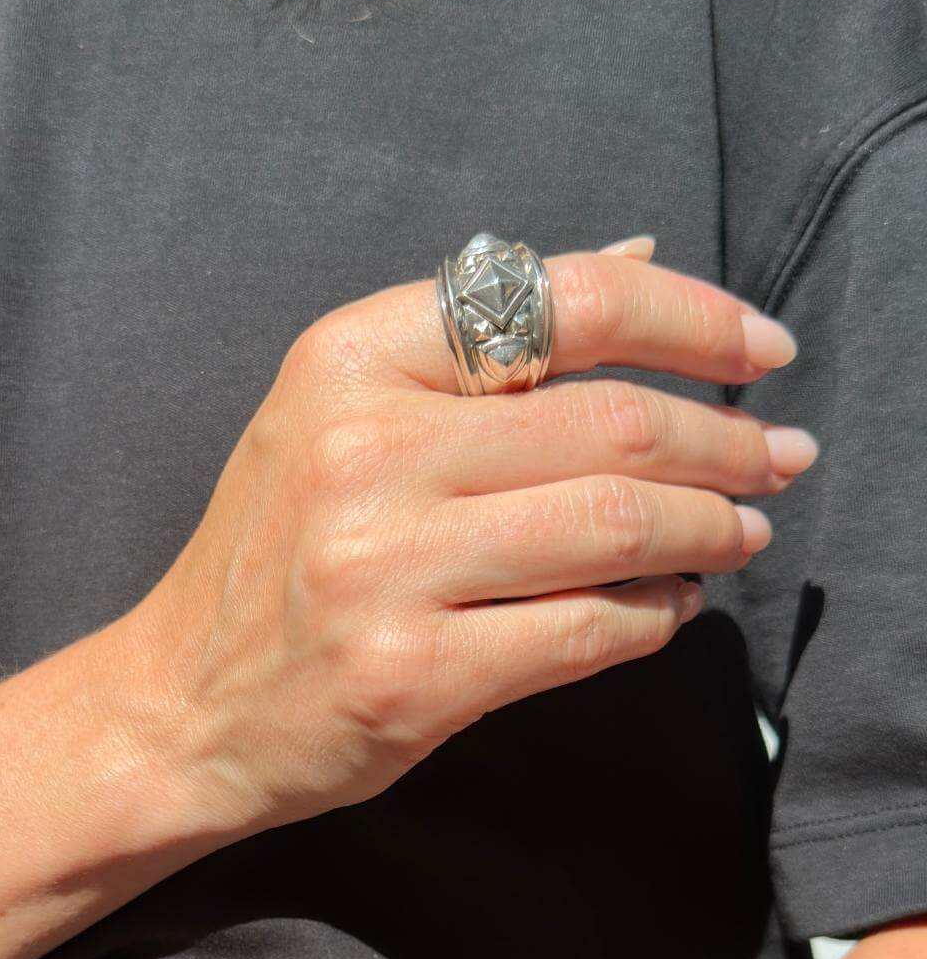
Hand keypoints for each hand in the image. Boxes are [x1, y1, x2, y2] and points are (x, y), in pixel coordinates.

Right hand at [123, 241, 814, 838]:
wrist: (179, 702)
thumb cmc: (275, 553)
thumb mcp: (341, 411)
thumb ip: (483, 339)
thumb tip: (642, 256)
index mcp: (348, 359)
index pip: (562, 300)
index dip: (693, 319)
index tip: (763, 350)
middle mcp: (363, 450)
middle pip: (611, 423)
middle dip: (726, 442)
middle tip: (780, 459)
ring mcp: (383, 567)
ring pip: (616, 527)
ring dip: (711, 529)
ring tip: (742, 531)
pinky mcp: (411, 676)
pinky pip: (587, 630)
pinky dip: (656, 614)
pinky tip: (670, 605)